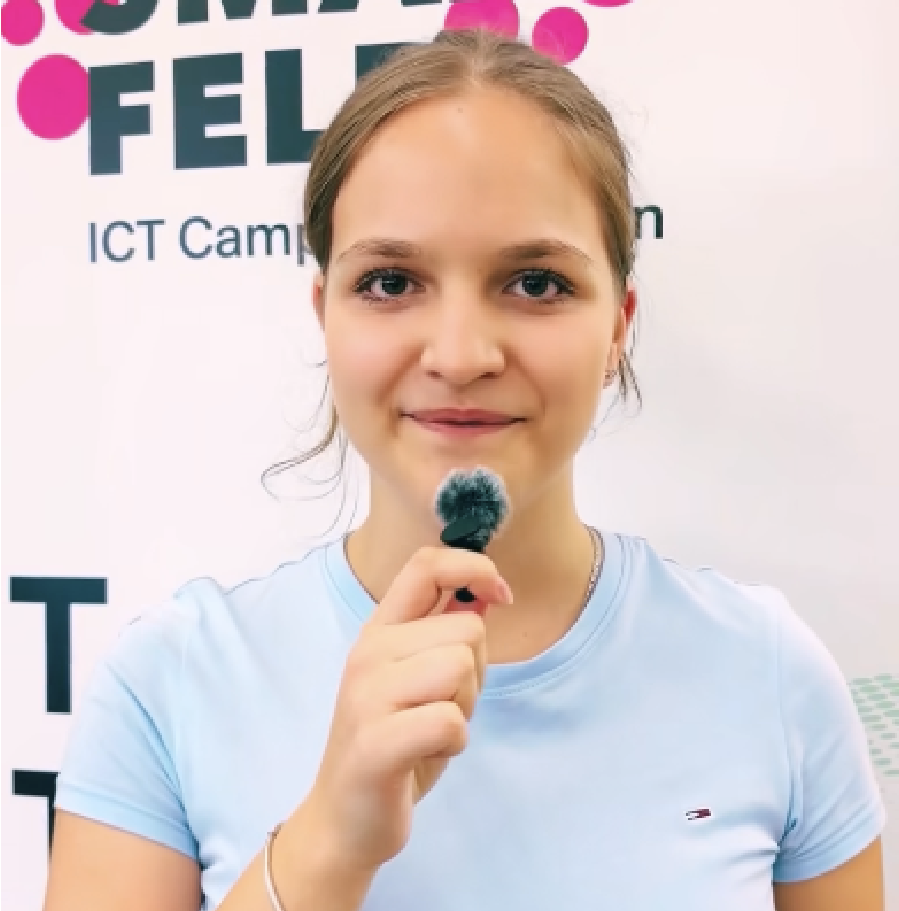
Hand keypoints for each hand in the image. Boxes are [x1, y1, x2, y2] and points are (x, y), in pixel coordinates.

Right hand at [303, 545, 512, 874]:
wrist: (346, 819)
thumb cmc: (394, 743)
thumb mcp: (419, 678)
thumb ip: (444, 634)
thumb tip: (486, 595)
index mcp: (380, 629)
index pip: (426, 564)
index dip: (474, 568)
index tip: (500, 596)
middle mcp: (368, 651)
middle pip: (466, 629)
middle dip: (475, 672)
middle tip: (442, 706)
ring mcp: (367, 695)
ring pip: (460, 668)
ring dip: (464, 707)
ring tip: (432, 729)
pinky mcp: (375, 741)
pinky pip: (449, 720)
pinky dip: (454, 742)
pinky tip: (428, 754)